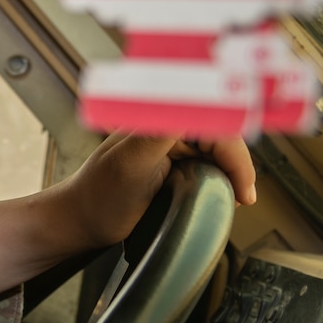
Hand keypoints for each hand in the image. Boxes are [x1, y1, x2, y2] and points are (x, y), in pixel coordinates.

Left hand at [55, 133, 256, 251]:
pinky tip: (224, 191)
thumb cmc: (98, 198)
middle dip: (238, 162)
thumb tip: (191, 100)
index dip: (234, 152)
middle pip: (219, 133)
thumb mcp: (132, 164)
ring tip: (239, 195)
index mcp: (156, 117)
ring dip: (231, 169)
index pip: (212, 121)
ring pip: (216, 148)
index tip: (243, 184)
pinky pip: (205, 160)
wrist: (78, 222)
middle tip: (245, 196)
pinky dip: (220, 175)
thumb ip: (160, 130)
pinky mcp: (168, 161)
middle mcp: (163, 125)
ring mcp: (165, 143)